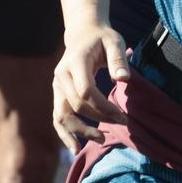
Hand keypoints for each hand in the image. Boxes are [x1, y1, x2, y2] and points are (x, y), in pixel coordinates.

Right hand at [51, 24, 129, 148]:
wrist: (83, 34)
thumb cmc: (102, 38)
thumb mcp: (114, 41)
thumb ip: (118, 59)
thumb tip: (124, 79)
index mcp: (75, 62)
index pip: (85, 91)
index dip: (103, 106)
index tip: (122, 114)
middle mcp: (61, 76)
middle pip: (77, 105)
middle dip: (100, 118)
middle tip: (123, 122)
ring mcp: (57, 86)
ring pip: (63, 116)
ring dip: (80, 131)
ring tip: (101, 140)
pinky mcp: (58, 94)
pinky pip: (58, 118)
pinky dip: (65, 134)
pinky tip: (76, 147)